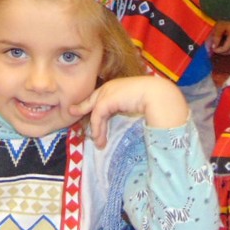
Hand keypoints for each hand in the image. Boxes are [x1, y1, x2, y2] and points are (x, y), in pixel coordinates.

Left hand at [70, 76, 188, 145]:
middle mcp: (110, 87)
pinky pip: (97, 116)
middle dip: (81, 108)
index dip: (93, 106)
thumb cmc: (153, 100)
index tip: (91, 116)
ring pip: (94, 112)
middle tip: (72, 112)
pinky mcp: (106, 100)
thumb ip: (126, 109)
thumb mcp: (136, 104)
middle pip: (92, 100)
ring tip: (98, 142)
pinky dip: (97, 128)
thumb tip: (128, 117)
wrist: (158, 94)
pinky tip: (99, 138)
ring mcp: (107, 92)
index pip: (101, 96)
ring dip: (96, 129)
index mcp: (117, 87)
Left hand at [208, 20, 229, 54]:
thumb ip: (216, 38)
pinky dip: (227, 45)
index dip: (218, 51)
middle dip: (222, 52)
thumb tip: (212, 47)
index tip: (211, 49)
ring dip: (225, 49)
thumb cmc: (226, 18)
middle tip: (214, 49)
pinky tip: (221, 42)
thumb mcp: (219, 27)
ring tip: (217, 45)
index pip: (226, 49)